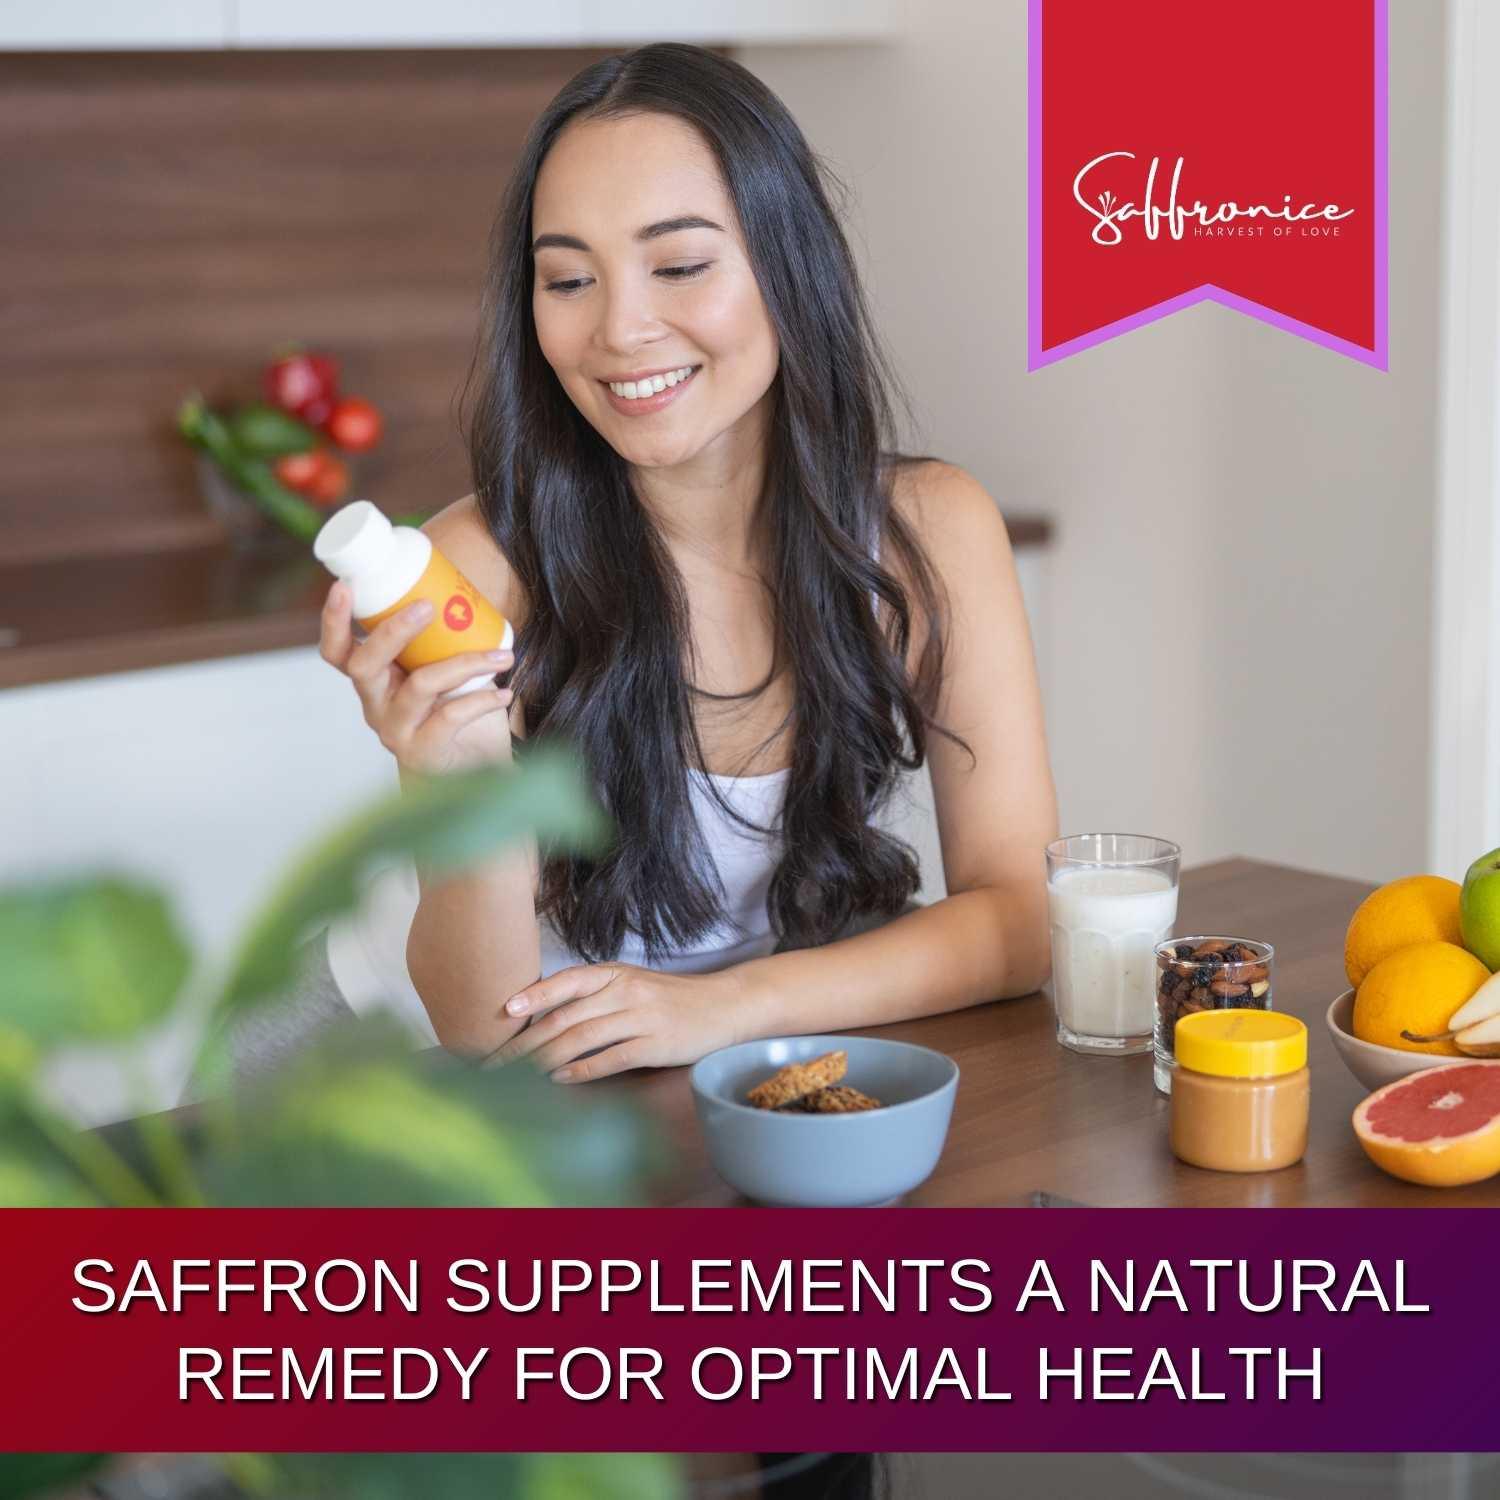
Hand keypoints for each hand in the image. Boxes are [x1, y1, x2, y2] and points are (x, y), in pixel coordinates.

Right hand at [319, 580, 513, 775]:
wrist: (475, 773)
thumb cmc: (458, 713)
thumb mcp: (443, 672)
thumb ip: (442, 641)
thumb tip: (465, 589)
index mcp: (375, 681)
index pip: (337, 652)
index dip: (334, 620)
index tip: (345, 585)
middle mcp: (375, 706)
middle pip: (364, 665)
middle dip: (393, 630)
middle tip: (427, 606)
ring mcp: (395, 731)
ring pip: (419, 686)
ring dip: (465, 664)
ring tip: (503, 656)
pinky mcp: (422, 753)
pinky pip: (449, 717)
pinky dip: (482, 701)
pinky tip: (505, 693)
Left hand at [489, 963, 751, 1081]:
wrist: (724, 1006)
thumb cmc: (671, 998)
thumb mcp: (632, 984)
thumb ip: (595, 995)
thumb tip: (544, 1019)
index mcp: (616, 973)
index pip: (567, 980)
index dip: (535, 995)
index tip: (505, 1012)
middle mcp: (625, 991)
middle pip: (565, 1017)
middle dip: (526, 1043)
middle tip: (496, 1063)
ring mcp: (641, 1017)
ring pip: (582, 1038)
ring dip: (545, 1060)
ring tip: (517, 1078)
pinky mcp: (656, 1044)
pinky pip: (611, 1058)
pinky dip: (582, 1070)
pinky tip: (560, 1080)